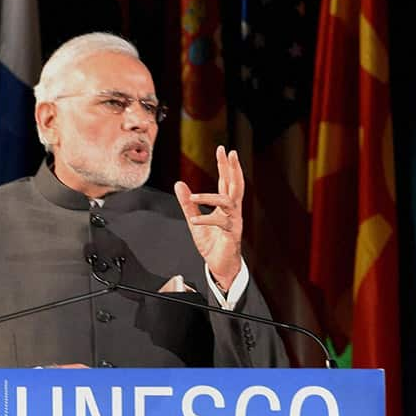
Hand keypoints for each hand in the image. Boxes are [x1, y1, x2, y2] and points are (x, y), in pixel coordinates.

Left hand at [173, 145, 243, 290]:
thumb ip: (188, 204)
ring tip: (194, 197)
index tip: (223, 149)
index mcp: (225, 206)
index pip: (227, 181)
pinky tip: (194, 220)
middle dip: (232, 168)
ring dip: (210, 197)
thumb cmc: (212, 244)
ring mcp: (234, 221)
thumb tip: (179, 184)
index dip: (225, 165)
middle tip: (229, 152)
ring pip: (229, 201)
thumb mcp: (194, 221)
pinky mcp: (231, 233)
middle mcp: (233, 210)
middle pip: (236, 184)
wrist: (220, 266)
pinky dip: (205, 219)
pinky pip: (220, 222)